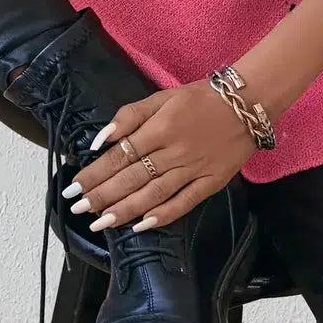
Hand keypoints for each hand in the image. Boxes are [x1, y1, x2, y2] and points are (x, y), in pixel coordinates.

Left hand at [65, 80, 256, 231]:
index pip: (120, 155)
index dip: (96, 173)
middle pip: (132, 178)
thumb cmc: (201, 97)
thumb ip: (130, 115)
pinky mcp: (212, 182)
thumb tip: (101, 140)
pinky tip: (141, 226)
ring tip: (101, 222)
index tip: (74, 187)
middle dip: (102, 195)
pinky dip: (163, 216)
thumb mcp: (162, 96)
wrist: (248, 103)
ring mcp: (194, 169)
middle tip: (79, 209)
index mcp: (160, 128)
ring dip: (125, 211)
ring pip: (154, 195)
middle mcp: (175, 151)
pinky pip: (184, 203)